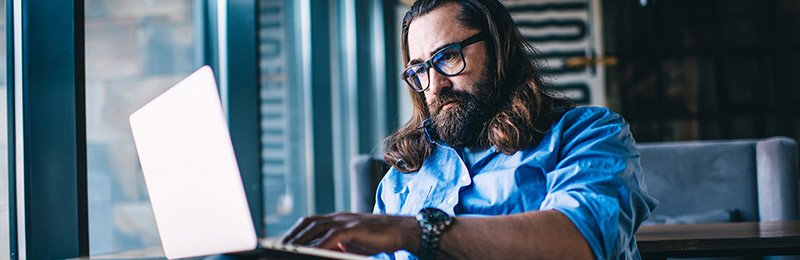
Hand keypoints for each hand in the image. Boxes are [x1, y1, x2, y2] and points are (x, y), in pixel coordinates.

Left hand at [281, 212, 420, 254]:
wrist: (402, 230)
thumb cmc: (378, 238)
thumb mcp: (352, 242)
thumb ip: (336, 245)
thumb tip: (322, 252)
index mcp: (337, 220)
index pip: (310, 222)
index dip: (295, 231)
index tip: (283, 243)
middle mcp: (339, 217)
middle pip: (309, 222)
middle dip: (293, 235)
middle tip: (280, 247)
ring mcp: (347, 221)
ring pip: (317, 227)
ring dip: (301, 239)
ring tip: (290, 249)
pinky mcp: (356, 228)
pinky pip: (333, 236)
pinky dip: (321, 244)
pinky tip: (313, 253)